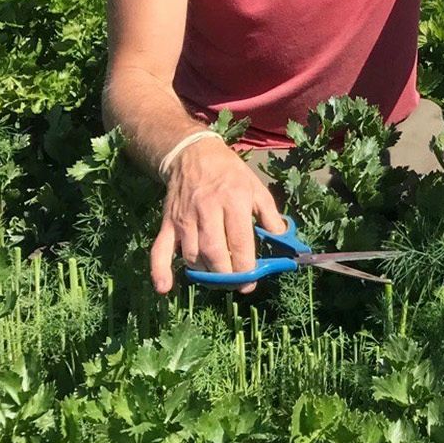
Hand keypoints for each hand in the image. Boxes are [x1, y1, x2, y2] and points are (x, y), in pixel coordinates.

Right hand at [150, 135, 286, 294]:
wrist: (193, 154)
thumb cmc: (230, 173)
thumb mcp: (257, 187)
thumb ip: (271, 215)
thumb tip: (283, 240)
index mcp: (233, 201)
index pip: (239, 241)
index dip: (246, 266)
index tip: (252, 281)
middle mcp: (207, 210)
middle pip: (214, 252)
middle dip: (226, 275)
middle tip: (237, 285)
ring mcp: (185, 218)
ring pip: (192, 255)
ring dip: (205, 273)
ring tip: (218, 278)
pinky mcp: (168, 223)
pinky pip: (160, 250)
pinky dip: (160, 270)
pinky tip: (165, 288)